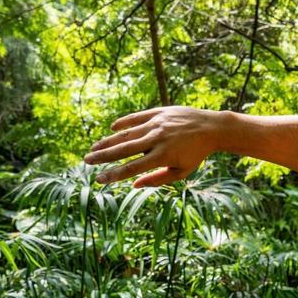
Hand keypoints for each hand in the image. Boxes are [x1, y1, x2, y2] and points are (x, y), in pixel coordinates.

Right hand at [83, 106, 223, 186]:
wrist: (211, 127)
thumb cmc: (196, 154)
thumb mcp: (181, 172)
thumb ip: (157, 179)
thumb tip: (133, 186)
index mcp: (163, 156)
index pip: (132, 168)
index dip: (114, 174)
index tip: (99, 179)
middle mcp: (157, 139)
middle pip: (124, 149)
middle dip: (103, 156)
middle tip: (86, 161)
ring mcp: (157, 123)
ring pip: (127, 133)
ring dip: (108, 141)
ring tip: (94, 147)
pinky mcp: (158, 111)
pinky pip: (136, 117)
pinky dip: (124, 123)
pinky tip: (112, 129)